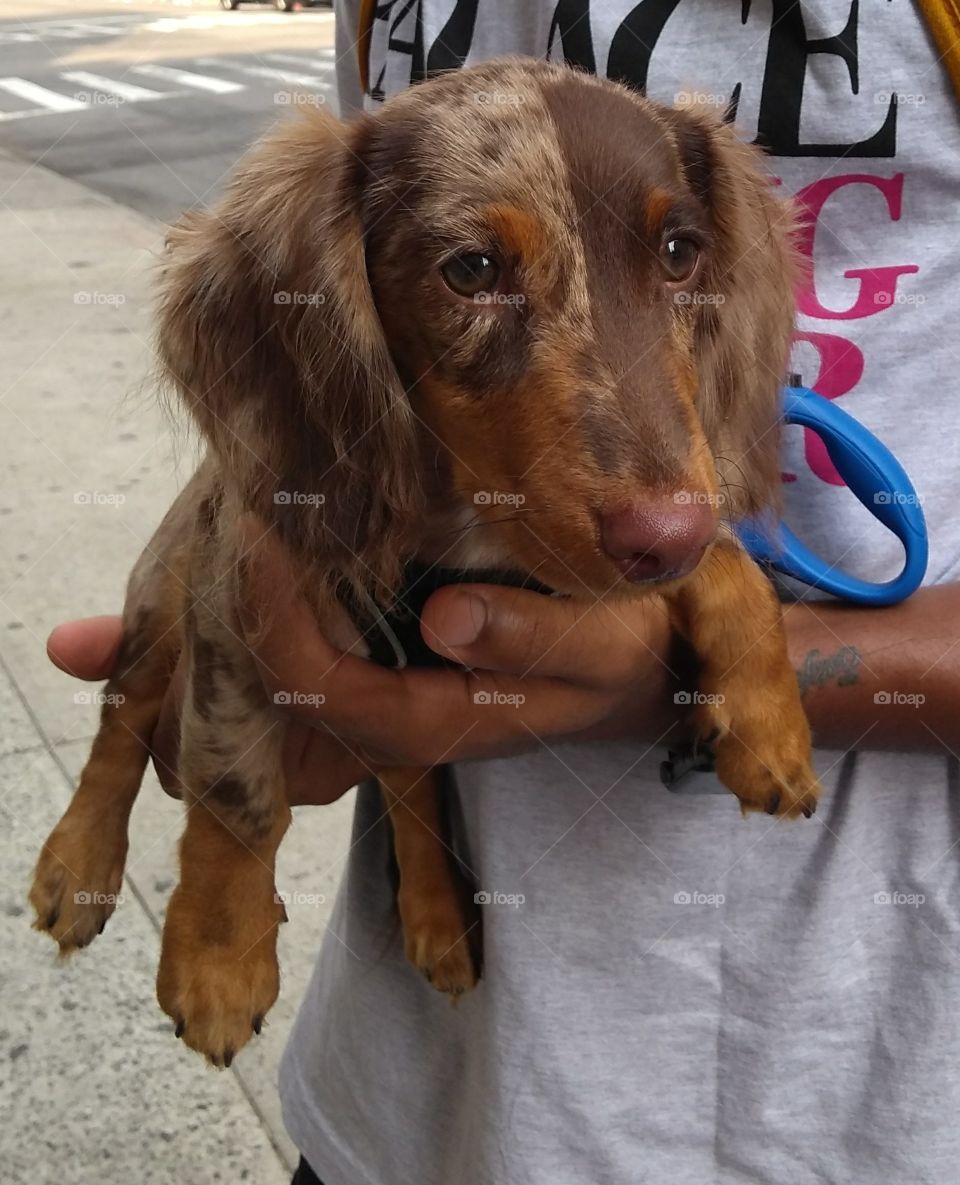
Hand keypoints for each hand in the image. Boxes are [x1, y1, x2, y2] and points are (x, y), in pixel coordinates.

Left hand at [47, 518, 685, 804]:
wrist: (641, 667)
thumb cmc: (630, 656)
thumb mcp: (603, 653)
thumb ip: (533, 645)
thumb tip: (445, 619)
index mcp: (439, 718)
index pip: (330, 689)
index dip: (279, 623)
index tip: (252, 535)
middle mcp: (393, 705)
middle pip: (278, 688)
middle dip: (215, 636)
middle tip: (146, 579)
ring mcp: (387, 673)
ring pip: (284, 659)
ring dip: (220, 618)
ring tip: (152, 574)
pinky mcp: (390, 640)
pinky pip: (311, 623)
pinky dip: (261, 594)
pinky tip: (223, 545)